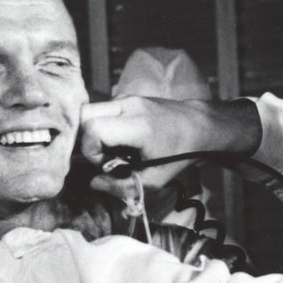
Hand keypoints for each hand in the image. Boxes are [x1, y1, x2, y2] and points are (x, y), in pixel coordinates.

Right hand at [80, 96, 259, 196]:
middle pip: (84, 115)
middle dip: (87, 139)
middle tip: (104, 155)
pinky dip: (103, 126)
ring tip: (114, 148)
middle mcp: (128, 105)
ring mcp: (126, 98)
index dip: (91, 150)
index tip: (106, 164)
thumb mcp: (154, 179)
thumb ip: (122, 185)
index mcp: (137, 125)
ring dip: (94, 133)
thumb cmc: (179, 154)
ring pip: (90, 111)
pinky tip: (121, 140)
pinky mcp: (126, 97)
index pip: (93, 129)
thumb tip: (94, 184)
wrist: (198, 126)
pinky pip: (102, 110)